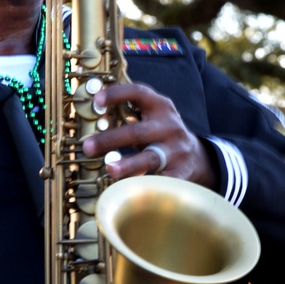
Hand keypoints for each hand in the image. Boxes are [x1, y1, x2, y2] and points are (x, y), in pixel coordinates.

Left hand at [80, 81, 217, 187]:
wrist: (196, 157)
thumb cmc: (161, 134)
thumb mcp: (152, 116)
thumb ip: (128, 112)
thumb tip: (90, 117)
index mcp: (160, 106)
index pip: (138, 93)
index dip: (117, 95)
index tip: (97, 101)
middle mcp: (169, 126)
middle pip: (138, 132)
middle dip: (111, 140)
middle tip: (88, 147)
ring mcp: (176, 151)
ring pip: (150, 158)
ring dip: (128, 164)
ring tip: (109, 169)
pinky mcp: (180, 173)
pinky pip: (159, 182)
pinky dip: (143, 185)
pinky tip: (127, 190)